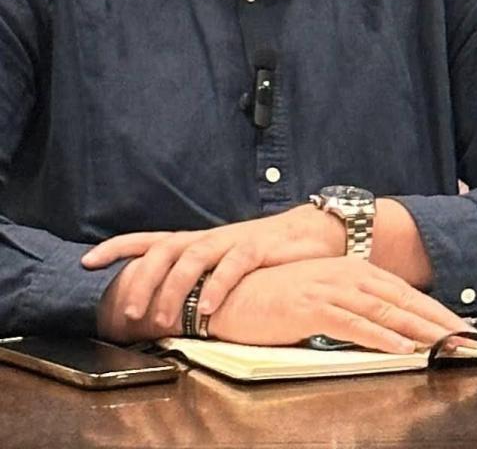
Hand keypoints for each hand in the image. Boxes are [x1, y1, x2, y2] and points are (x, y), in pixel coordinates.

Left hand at [87, 205, 343, 339]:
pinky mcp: (260, 248)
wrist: (314, 231)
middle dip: (141, 280)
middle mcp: (209, 238)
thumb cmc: (266, 252)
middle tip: (126, 313)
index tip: (87, 261)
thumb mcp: (226, 262)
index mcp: (197, 241)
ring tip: (164, 319)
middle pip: (164, 250)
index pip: (149, 239)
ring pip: (193, 258)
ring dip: (174, 290)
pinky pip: (233, 266)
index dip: (117, 247)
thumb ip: (199, 275)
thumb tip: (164, 304)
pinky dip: (218, 287)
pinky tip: (209, 309)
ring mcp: (233, 241)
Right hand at [206, 256, 472, 353]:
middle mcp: (348, 275)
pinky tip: (403, 349)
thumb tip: (387, 326)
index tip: (463, 328)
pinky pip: (355, 325)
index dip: (436, 310)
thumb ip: (353, 308)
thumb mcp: (321, 298)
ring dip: (421, 331)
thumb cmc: (273, 297)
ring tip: (448, 346)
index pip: (405, 293)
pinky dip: (382, 338)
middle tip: (470, 340)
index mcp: (354, 272)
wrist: (224, 291)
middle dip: (440, 321)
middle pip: (405, 301)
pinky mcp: (311, 307)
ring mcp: (330, 289)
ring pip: (387, 312)